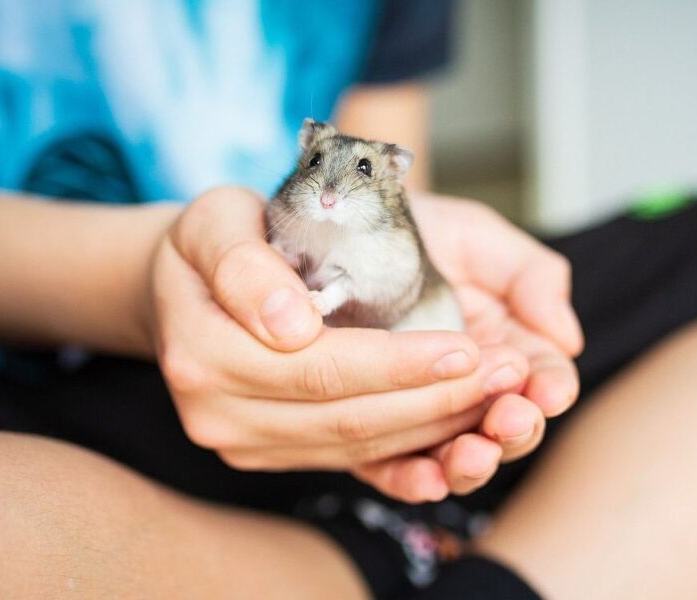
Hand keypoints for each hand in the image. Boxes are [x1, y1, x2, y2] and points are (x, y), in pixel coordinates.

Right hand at [148, 187, 529, 501]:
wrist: (188, 285)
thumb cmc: (217, 240)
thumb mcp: (216, 220)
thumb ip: (244, 264)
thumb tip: (291, 325)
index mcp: (203, 352)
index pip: (320, 367)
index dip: (400, 365)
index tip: (467, 348)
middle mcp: (218, 413)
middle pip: (348, 418)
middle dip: (437, 400)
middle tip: (508, 375)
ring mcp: (245, 443)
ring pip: (359, 446)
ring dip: (437, 427)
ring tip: (500, 396)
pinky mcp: (273, 454)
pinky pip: (354, 460)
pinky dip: (413, 446)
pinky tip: (462, 427)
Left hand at [360, 193, 581, 494]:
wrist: (333, 226)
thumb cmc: (413, 230)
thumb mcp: (477, 239)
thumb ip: (531, 276)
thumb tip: (567, 336)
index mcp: (507, 346)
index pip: (542, 380)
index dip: (550, 390)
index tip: (548, 391)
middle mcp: (467, 388)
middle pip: (505, 429)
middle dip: (514, 431)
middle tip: (510, 419)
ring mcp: (419, 414)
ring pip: (454, 457)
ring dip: (469, 463)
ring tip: (472, 454)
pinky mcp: (366, 429)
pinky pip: (388, 468)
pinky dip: (410, 480)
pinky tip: (426, 481)